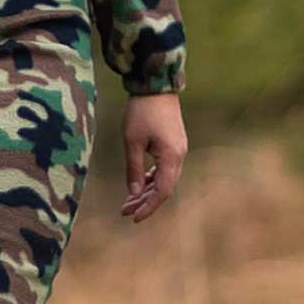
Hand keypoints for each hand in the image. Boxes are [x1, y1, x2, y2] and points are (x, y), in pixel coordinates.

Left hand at [120, 91, 187, 223]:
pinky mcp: (173, 143)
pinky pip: (164, 167)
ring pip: (164, 178)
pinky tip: (139, 182)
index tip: (133, 218)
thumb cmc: (142, 111)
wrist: (156, 85)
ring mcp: (178, 149)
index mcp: (171, 157)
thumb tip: (133, 193)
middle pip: (163, 188)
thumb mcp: (132, 142)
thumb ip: (133, 169)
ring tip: (128, 201)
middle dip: (144, 201)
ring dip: (147, 190)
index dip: (148, 207)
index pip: (162, 192)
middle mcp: (179, 156)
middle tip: (124, 211)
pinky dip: (152, 177)